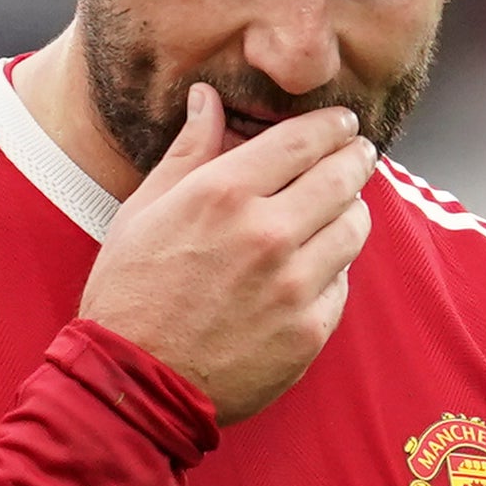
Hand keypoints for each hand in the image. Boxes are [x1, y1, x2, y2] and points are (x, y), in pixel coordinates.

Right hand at [74, 102, 377, 426]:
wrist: (134, 386)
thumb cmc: (129, 296)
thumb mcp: (143, 212)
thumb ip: (187, 152)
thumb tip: (208, 99)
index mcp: (223, 194)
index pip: (305, 138)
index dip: (331, 124)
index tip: (341, 123)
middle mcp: (267, 233)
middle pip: (343, 175)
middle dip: (354, 158)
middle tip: (356, 155)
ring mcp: (294, 285)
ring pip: (354, 227)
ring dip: (350, 212)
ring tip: (337, 211)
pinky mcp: (309, 330)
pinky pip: (342, 283)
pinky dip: (333, 270)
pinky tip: (312, 270)